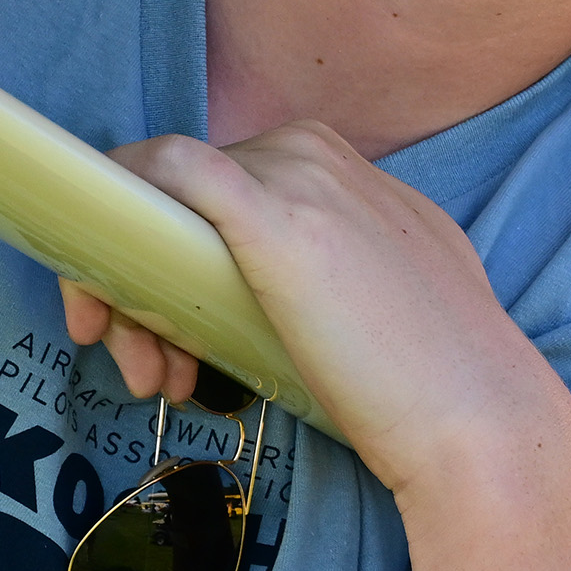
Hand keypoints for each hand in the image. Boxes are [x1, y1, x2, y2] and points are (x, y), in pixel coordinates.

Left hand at [62, 128, 570, 569]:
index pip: (224, 189)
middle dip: (142, 279)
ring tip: (155, 373)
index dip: (178, 253)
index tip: (169, 336)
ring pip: (162, 196)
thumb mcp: (379, 300)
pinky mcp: (272, 213)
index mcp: (346, 174)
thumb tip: (263, 304)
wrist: (475, 416)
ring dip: (126, 282)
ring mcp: (296, 176)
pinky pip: (165, 171)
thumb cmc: (427, 383)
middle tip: (148, 366)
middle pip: (184, 193)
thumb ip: (329, 277)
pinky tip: (94, 270)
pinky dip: (114, 200)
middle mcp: (318, 155)